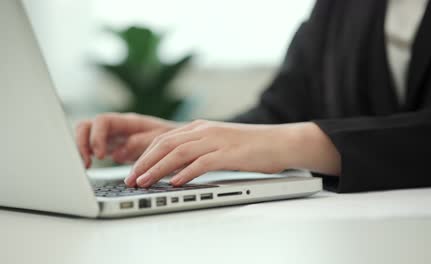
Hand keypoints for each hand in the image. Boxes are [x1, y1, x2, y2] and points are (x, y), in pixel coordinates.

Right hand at [75, 113, 178, 167]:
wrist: (180, 142)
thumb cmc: (173, 137)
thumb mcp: (161, 139)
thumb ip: (141, 143)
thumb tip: (119, 153)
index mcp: (129, 122)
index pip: (103, 121)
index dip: (97, 137)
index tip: (100, 155)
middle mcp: (117, 127)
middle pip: (87, 126)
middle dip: (81, 142)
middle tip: (87, 162)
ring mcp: (113, 136)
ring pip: (86, 135)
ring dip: (81, 149)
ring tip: (86, 166)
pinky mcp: (112, 147)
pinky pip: (92, 147)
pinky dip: (87, 155)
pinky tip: (90, 166)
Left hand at [125, 120, 340, 187]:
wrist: (280, 142)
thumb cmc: (251, 146)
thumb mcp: (219, 145)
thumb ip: (198, 152)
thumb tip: (176, 168)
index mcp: (200, 127)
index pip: (164, 139)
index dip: (144, 154)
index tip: (131, 169)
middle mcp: (205, 130)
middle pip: (165, 143)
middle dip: (143, 162)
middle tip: (130, 179)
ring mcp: (217, 140)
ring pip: (178, 152)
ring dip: (157, 168)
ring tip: (143, 182)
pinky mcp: (229, 153)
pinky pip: (201, 163)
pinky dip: (185, 173)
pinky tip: (174, 182)